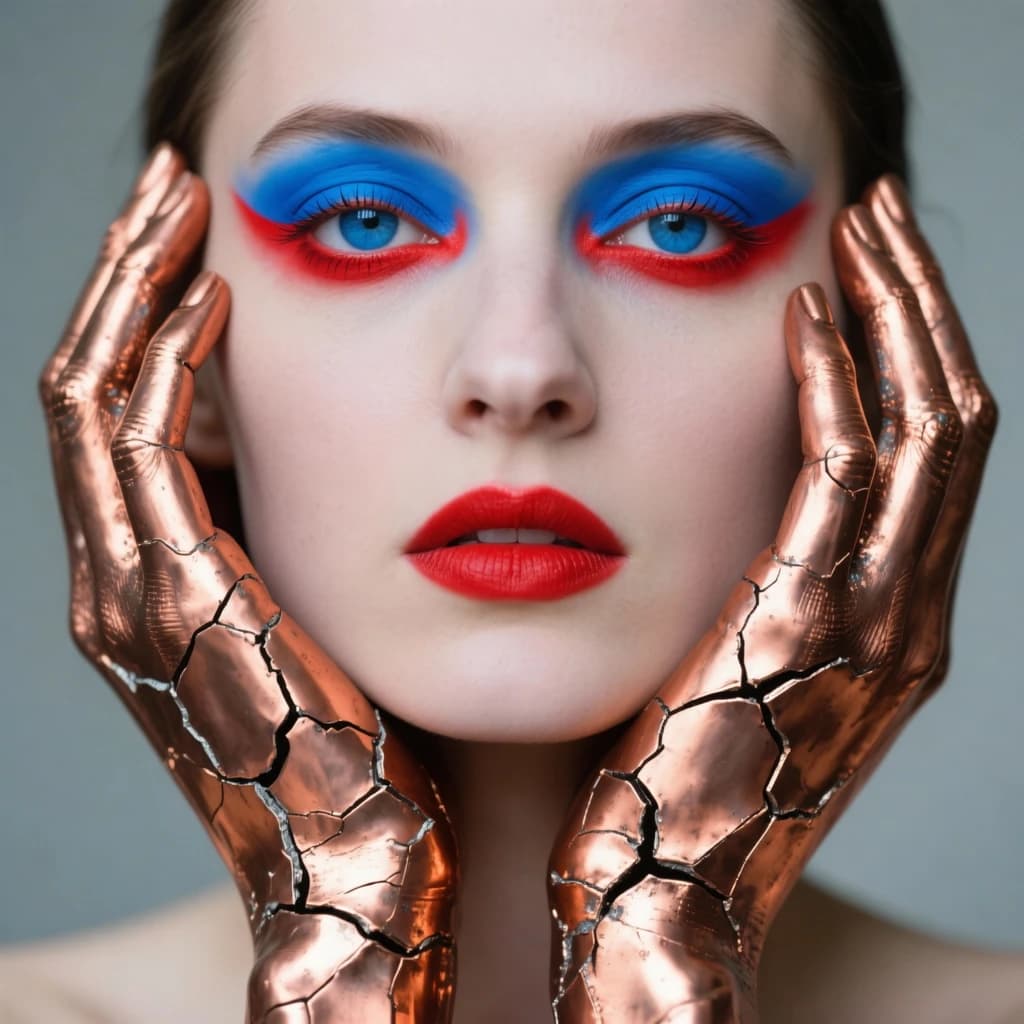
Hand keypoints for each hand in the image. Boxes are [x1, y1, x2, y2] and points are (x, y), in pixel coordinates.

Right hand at [39, 144, 457, 1022]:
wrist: (362, 861)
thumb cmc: (367, 742)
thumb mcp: (319, 621)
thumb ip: (298, 538)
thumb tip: (328, 448)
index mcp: (158, 577)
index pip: (126, 410)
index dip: (149, 311)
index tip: (201, 232)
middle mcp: (119, 577)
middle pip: (93, 385)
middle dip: (126, 275)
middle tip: (172, 183)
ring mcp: (131, 589)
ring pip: (96, 400)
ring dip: (132, 291)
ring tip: (176, 200)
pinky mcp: (174, 602)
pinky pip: (142, 450)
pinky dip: (167, 366)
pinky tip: (213, 298)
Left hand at [547, 174, 997, 1021]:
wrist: (649, 898)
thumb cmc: (662, 781)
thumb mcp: (727, 669)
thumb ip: (747, 583)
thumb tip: (707, 496)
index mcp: (884, 621)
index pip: (925, 449)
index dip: (908, 345)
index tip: (861, 264)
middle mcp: (904, 614)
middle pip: (948, 417)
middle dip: (916, 304)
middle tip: (875, 213)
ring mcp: (873, 623)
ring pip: (923, 429)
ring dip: (893, 315)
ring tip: (857, 226)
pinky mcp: (806, 627)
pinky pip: (841, 475)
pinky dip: (833, 386)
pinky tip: (799, 316)